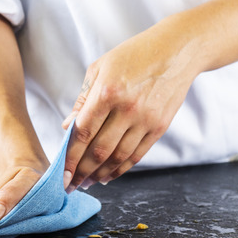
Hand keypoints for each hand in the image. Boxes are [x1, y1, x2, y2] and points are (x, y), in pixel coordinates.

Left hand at [61, 23, 198, 190]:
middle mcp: (127, 109)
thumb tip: (67, 128)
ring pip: (118, 157)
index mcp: (107, 91)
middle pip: (99, 151)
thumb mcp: (101, 67)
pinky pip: (137, 155)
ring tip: (87, 182)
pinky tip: (108, 176)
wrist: (177, 51)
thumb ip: (83, 99)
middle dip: (81, 172)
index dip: (69, 157)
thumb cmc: (134, 55)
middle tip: (69, 185)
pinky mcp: (159, 127)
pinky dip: (121, 168)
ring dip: (100, 174)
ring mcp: (145, 120)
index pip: (83, 133)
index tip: (60, 173)